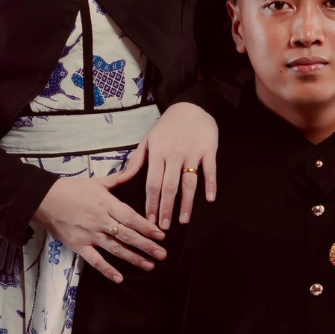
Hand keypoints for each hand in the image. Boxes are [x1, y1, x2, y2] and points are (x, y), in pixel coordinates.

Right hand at [34, 173, 165, 283]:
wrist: (44, 199)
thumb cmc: (71, 189)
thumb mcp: (96, 181)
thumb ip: (118, 179)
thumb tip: (134, 171)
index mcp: (106, 203)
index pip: (131, 217)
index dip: (147, 227)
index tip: (161, 235)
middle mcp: (101, 220)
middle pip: (128, 235)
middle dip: (147, 245)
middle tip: (162, 254)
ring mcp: (90, 234)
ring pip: (116, 248)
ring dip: (134, 258)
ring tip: (149, 265)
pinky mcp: (79, 245)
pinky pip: (95, 260)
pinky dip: (107, 270)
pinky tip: (119, 278)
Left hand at [128, 101, 218, 227]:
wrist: (191, 106)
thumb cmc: (166, 126)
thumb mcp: (148, 140)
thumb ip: (136, 161)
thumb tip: (123, 179)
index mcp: (157, 153)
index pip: (152, 183)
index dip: (150, 203)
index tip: (149, 220)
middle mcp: (174, 155)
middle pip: (169, 187)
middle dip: (166, 208)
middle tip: (164, 227)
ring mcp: (192, 153)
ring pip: (189, 182)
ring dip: (187, 203)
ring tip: (184, 220)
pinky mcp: (208, 149)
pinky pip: (210, 170)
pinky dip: (211, 184)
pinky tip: (210, 199)